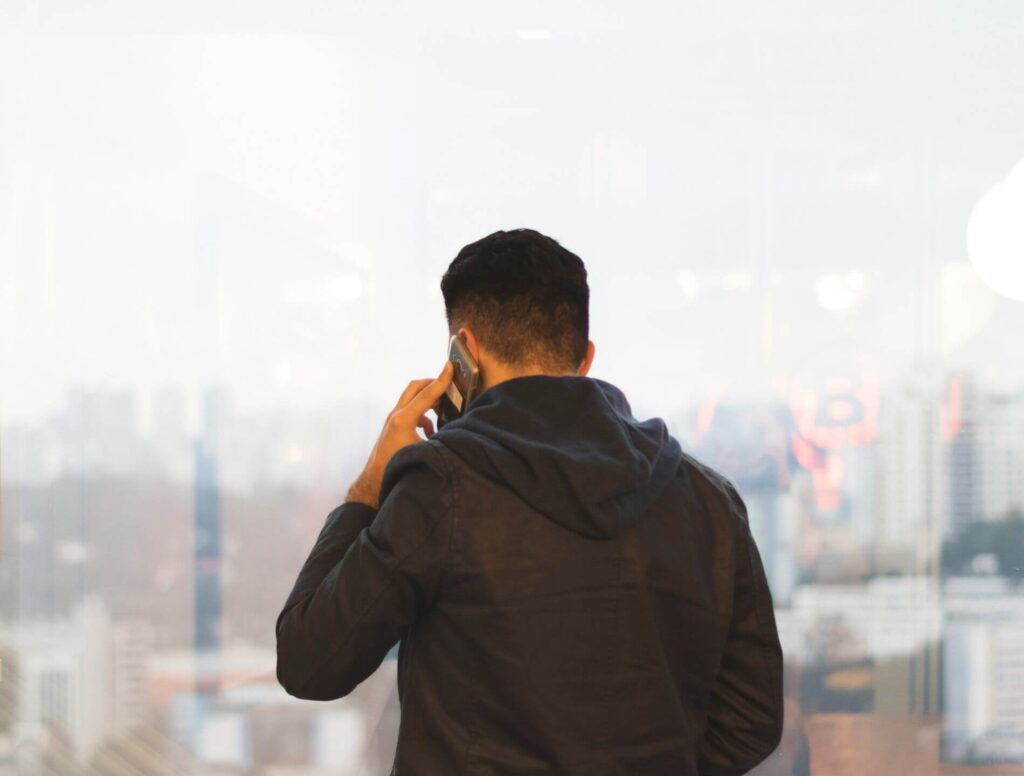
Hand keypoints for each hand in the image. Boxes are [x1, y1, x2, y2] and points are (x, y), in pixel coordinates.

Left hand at [346, 361, 453, 508]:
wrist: (373, 485)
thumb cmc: (395, 470)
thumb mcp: (423, 453)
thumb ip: (439, 439)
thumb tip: (457, 432)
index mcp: (403, 419)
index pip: (426, 394)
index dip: (441, 380)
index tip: (450, 367)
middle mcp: (396, 416)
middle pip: (415, 388)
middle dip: (433, 384)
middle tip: (449, 384)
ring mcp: (393, 421)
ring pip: (413, 400)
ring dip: (429, 402)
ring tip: (444, 410)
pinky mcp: (393, 429)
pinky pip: (411, 413)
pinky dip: (423, 417)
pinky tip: (431, 432)